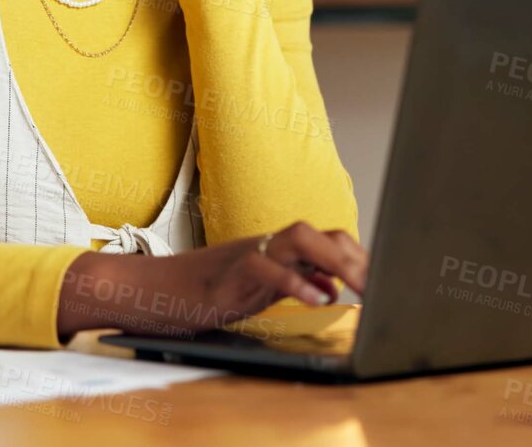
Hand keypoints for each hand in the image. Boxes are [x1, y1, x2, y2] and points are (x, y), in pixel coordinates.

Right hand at [57, 221, 366, 339]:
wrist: (150, 291)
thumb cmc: (203, 293)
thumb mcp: (258, 290)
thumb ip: (295, 283)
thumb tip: (333, 286)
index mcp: (273, 249)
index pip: (325, 238)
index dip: (356, 254)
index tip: (382, 279)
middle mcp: (263, 245)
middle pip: (318, 233)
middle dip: (354, 257)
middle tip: (380, 286)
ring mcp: (245, 257)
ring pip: (297, 237)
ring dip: (332, 260)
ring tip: (357, 287)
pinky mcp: (227, 276)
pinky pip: (266, 269)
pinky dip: (294, 282)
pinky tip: (316, 300)